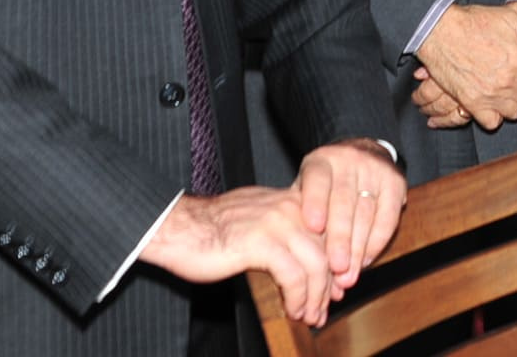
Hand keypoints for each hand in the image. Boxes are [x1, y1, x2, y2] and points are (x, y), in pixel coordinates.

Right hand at [141, 186, 336, 325]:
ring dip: (316, 296)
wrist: (179, 228)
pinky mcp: (261, 242)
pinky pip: (293, 275)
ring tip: (310, 315)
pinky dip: (298, 297)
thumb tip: (310, 259)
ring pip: (316, 264)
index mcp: (292, 199)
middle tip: (325, 307)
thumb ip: (286, 232)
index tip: (336, 287)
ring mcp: (277, 222)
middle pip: (327, 249)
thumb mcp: (259, 221)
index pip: (329, 232)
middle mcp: (290, 206)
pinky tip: (293, 309)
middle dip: (329, 284)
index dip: (337, 263)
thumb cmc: (213, 230)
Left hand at [294, 139, 405, 298]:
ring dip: (357, 249)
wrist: (364, 154)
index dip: (315, 203)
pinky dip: (376, 243)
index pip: (317, 180)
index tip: (313, 227)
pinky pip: (388, 218)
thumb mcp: (307, 188)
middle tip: (336, 267)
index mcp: (321, 161)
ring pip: (366, 214)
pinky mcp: (395, 182)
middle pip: (344, 202)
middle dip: (340, 238)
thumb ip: (299, 213)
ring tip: (347, 275)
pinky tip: (365, 261)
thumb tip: (291, 257)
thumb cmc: (326, 184)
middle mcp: (348, 160)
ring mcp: (374, 169)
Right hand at [414, 1, 516, 130]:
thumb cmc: (475, 22)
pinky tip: (491, 102)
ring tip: (504, 89)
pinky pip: (491, 122)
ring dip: (512, 102)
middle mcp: (507, 82)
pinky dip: (494, 116)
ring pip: (514, 112)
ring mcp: (489, 95)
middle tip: (516, 76)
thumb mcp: (511, 19)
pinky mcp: (470, 103)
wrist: (440, 30)